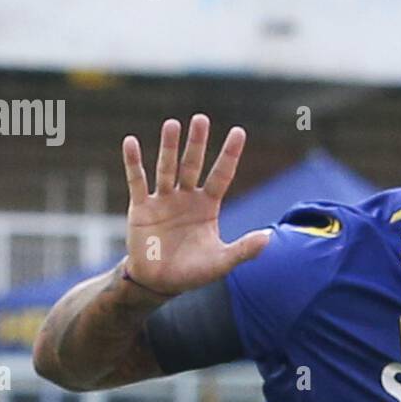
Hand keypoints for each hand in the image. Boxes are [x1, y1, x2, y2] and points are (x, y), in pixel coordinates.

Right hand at [121, 114, 270, 296]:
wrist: (160, 283)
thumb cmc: (193, 272)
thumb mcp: (222, 263)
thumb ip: (244, 249)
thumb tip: (269, 237)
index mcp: (208, 206)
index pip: (221, 175)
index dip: (229, 154)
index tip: (238, 131)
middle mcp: (186, 198)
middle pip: (192, 164)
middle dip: (197, 142)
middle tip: (201, 118)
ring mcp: (163, 200)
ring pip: (167, 168)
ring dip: (168, 147)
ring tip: (172, 124)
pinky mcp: (141, 208)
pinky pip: (137, 181)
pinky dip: (133, 162)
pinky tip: (131, 142)